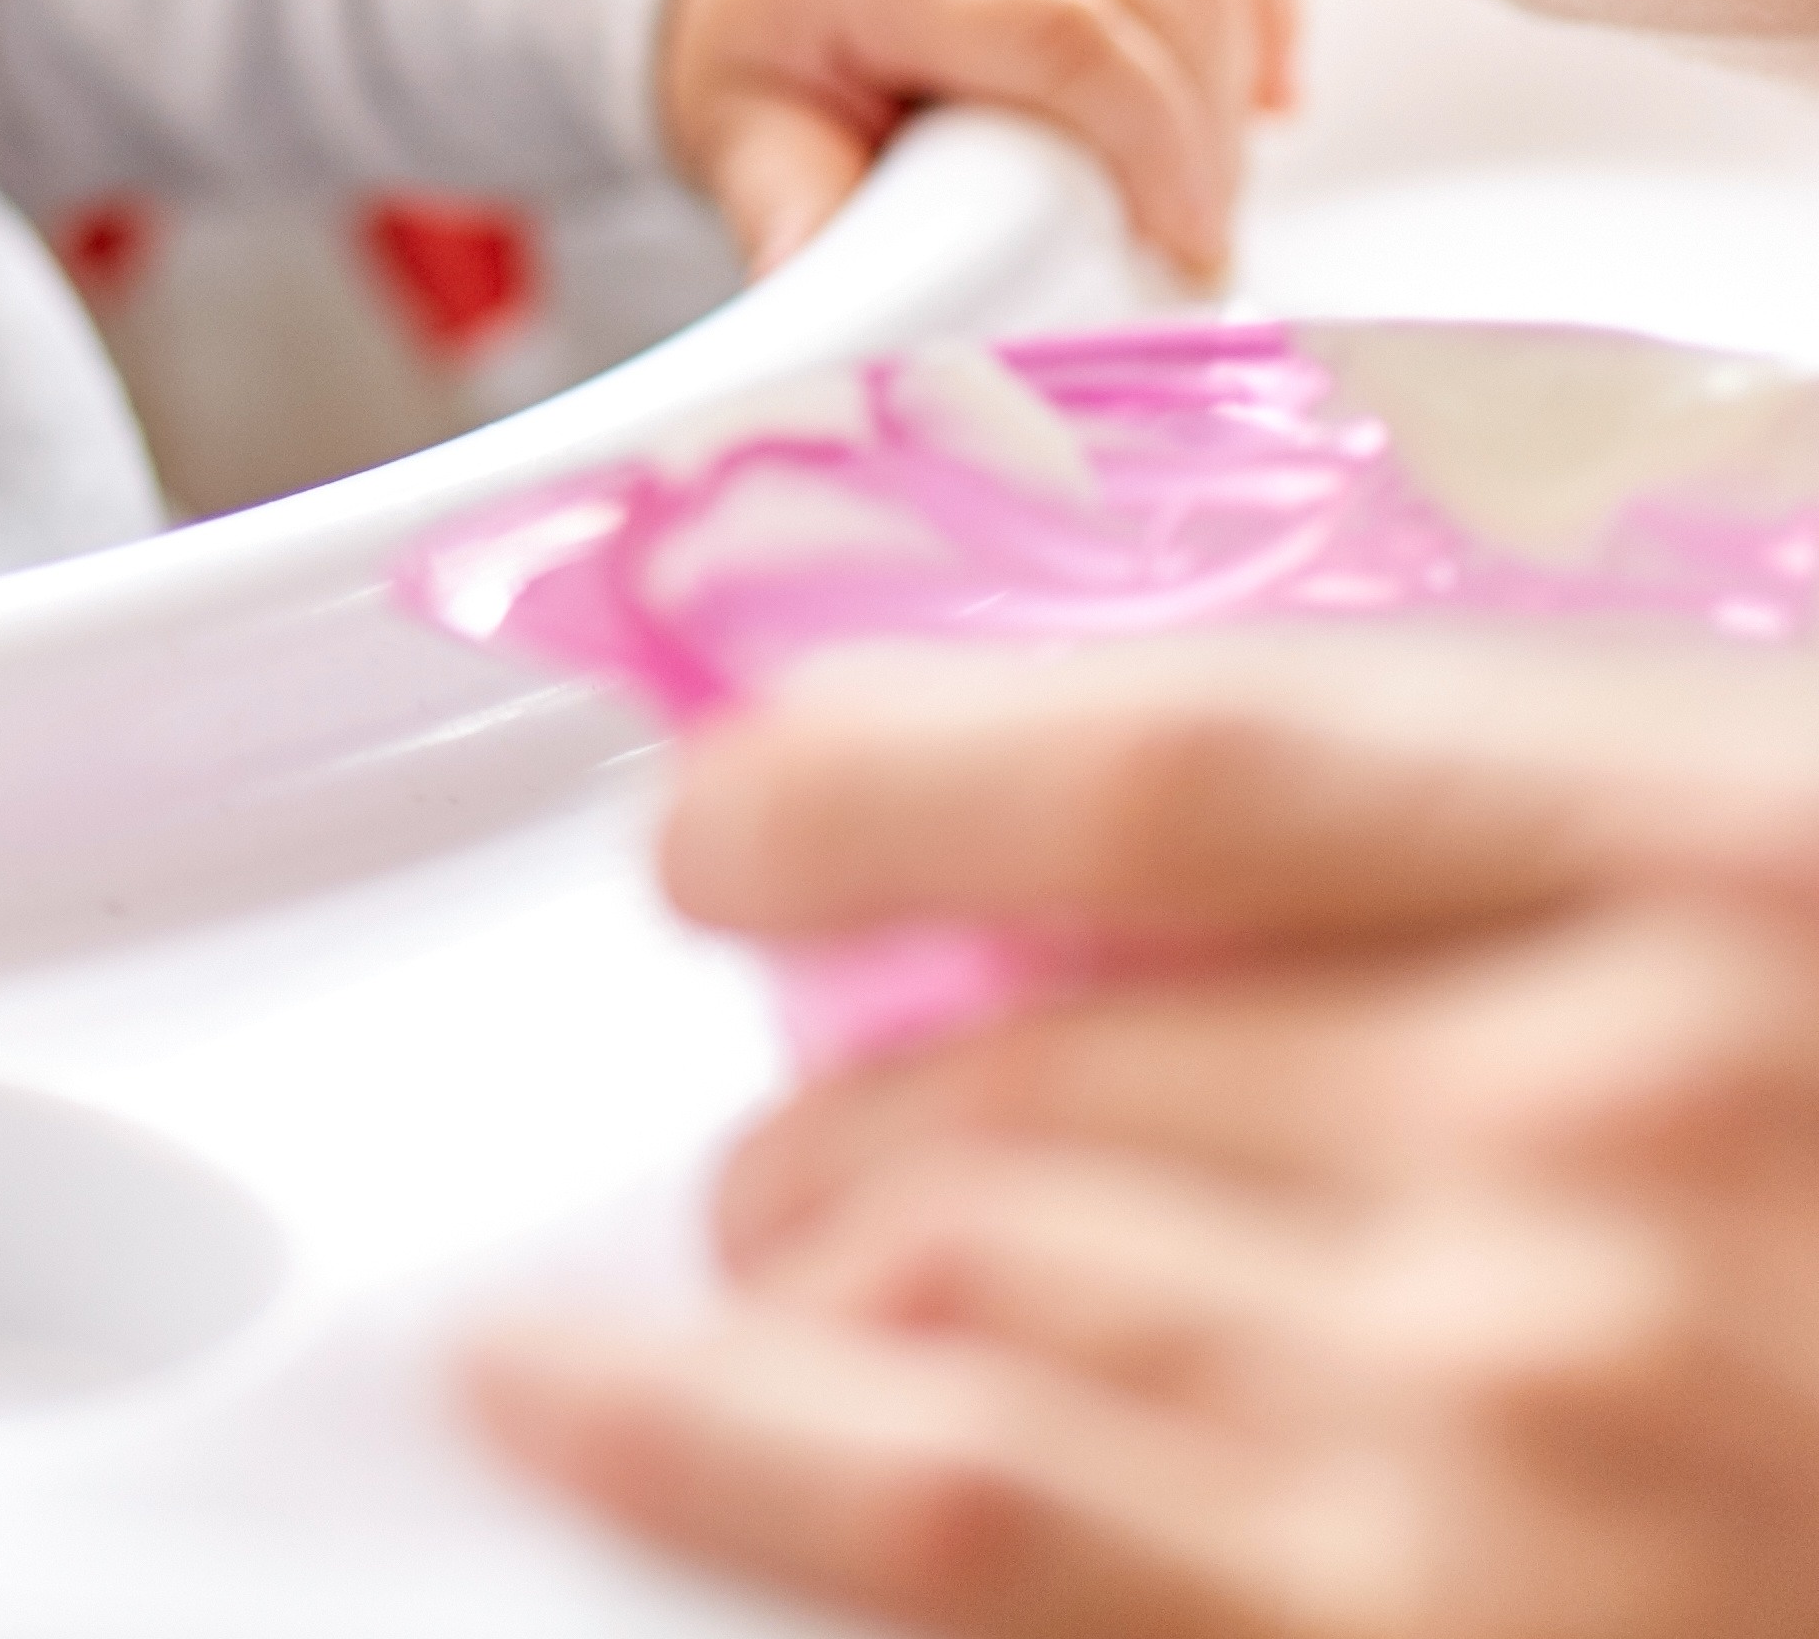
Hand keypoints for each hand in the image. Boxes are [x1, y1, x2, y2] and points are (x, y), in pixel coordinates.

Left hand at [471, 638, 1818, 1637]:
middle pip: (1014, 1051)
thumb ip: (1566, 833)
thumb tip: (1190, 834)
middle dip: (842, 1073)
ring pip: (939, 1277)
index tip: (732, 809)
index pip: (1150, 762)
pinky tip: (592, 1401)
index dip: (869, 765)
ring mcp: (1508, 1446)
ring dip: (794, 1259)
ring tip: (762, 1248)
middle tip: (797, 1088)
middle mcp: (1596, 1153)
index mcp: (1733, 878)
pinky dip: (716, 1453)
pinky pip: (960, 1536)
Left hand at [659, 0, 1297, 276]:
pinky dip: (1260, 11)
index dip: (1147, 141)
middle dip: (1195, 140)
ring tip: (1198, 190)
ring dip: (1226, 83)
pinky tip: (1259, 98)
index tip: (1183, 243)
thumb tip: (819, 286)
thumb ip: (792, 200)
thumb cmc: (768, 22)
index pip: (1060, 34)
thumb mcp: (743, 117)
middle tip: (1190, 249)